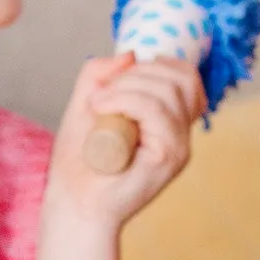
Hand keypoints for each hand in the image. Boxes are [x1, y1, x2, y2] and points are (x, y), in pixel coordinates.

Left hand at [49, 52, 204, 226]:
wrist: (73, 204)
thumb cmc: (79, 163)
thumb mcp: (87, 104)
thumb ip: (102, 75)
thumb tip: (130, 54)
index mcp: (169, 122)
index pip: (186, 77)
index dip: (156, 64)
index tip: (119, 79)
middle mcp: (180, 134)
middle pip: (182, 76)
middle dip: (137, 72)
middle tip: (103, 92)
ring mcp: (178, 147)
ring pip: (168, 90)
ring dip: (127, 86)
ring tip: (98, 103)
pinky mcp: (169, 157)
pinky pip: (156, 110)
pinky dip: (124, 99)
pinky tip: (100, 108)